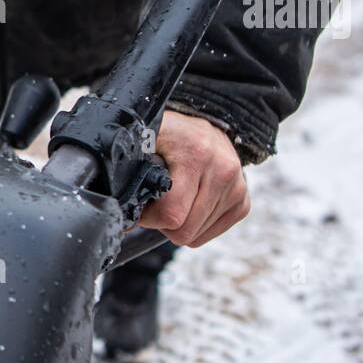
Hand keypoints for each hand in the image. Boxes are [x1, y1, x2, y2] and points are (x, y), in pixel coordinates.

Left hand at [138, 110, 249, 247]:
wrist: (200, 126)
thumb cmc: (166, 136)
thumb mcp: (145, 142)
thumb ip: (129, 173)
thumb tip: (120, 217)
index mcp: (196, 155)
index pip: (172, 214)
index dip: (150, 218)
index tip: (142, 206)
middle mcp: (223, 170)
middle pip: (185, 230)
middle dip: (164, 223)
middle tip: (158, 203)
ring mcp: (237, 186)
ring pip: (197, 235)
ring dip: (180, 223)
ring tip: (175, 198)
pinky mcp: (242, 199)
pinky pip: (212, 232)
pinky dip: (196, 225)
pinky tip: (190, 203)